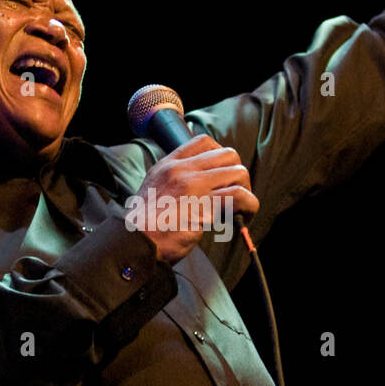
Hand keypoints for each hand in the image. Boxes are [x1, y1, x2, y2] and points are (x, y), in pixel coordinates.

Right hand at [130, 135, 258, 264]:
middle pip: (227, 154)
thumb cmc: (144, 226)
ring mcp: (194, 186)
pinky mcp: (205, 206)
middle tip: (235, 194)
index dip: (220, 155)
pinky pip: (240, 196)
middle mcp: (182, 171)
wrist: (135, 243)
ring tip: (241, 209)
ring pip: (238, 172)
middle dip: (237, 174)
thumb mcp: (153, 191)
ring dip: (246, 191)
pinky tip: (243, 218)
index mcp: (168, 165)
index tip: (222, 174)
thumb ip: (172, 183)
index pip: (203, 142)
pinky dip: (249, 206)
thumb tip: (198, 189)